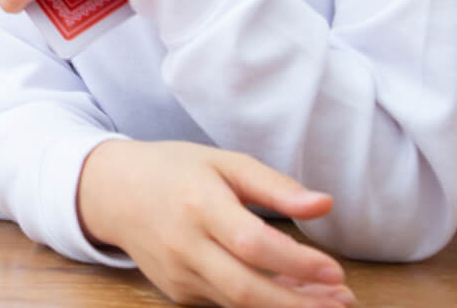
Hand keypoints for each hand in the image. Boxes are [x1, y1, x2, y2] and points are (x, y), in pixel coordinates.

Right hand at [79, 140, 351, 307]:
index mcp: (198, 205)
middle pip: (247, 290)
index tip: (337, 272)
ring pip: (240, 305)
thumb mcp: (223, 163)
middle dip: (300, 305)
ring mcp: (178, 274)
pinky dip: (263, 305)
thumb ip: (274, 185)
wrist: (113, 193)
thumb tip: (325, 204)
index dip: (298, 264)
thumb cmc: (174, 171)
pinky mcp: (178, 292)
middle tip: (344, 302)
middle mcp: (185, 245)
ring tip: (330, 302)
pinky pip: (227, 305)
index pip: (253, 244)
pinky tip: (291, 295)